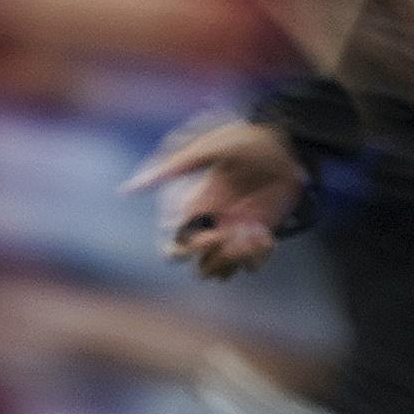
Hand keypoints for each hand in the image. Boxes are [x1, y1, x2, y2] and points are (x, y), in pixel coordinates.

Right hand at [126, 118, 306, 278]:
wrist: (286, 144)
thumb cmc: (245, 141)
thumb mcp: (207, 150)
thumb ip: (171, 170)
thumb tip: (127, 190)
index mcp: (195, 211)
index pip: (176, 249)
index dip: (190, 249)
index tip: (215, 232)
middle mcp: (213, 227)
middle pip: (200, 267)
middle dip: (217, 259)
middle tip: (236, 236)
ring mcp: (236, 234)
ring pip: (225, 272)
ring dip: (239, 260)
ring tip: (256, 235)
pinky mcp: (259, 237)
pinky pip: (253, 265)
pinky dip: (260, 256)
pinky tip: (267, 235)